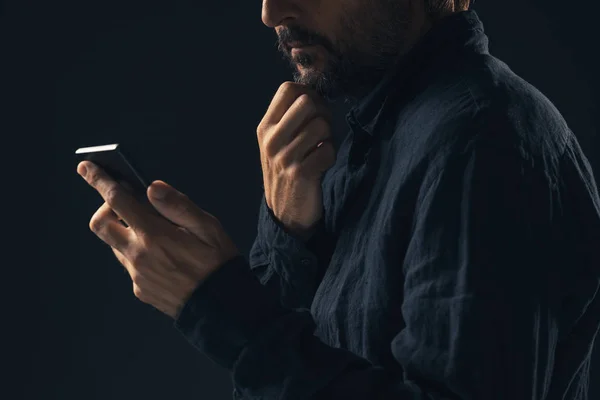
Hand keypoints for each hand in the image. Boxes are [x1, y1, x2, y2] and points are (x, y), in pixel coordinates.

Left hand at [77, 161, 239, 318]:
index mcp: (155, 235)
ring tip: (155, 231)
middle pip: (100, 224)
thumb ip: (178, 206)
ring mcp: (137, 274)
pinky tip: (162, 255)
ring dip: (124, 231)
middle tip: (129, 204)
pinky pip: (129, 264)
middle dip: (106, 208)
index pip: (117, 201)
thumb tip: (152, 187)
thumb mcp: (209, 228)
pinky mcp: (140, 289)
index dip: (100, 181)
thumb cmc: (218, 264)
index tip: (86, 167)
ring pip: (114, 244)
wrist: (222, 309)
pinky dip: (137, 252)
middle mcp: (138, 255)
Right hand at [257, 82, 335, 239]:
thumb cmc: (286, 171)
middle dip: (322, 113)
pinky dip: (330, 157)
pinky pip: (328, 150)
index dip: (308, 93)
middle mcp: (272, 139)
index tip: (313, 111)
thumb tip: (315, 93)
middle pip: (307, 101)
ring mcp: (285, 157)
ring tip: (320, 150)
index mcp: (265, 127)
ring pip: (321, 125)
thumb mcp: (277, 142)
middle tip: (321, 131)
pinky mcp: (301, 173)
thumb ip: (290, 118)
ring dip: (328, 137)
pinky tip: (321, 166)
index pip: (288, 88)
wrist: (283, 213)